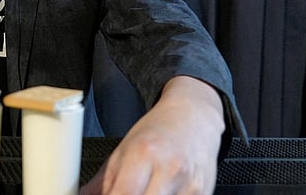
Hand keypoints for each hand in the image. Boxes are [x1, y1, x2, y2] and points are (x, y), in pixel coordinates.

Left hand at [79, 76, 224, 194]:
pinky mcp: (204, 194)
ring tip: (141, 190)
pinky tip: (158, 193)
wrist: (193, 118)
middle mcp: (169, 169)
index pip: (122, 194)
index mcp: (142, 153)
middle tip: (121, 194)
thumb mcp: (123, 151)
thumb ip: (101, 182)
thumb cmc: (156, 133)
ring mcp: (190, 184)